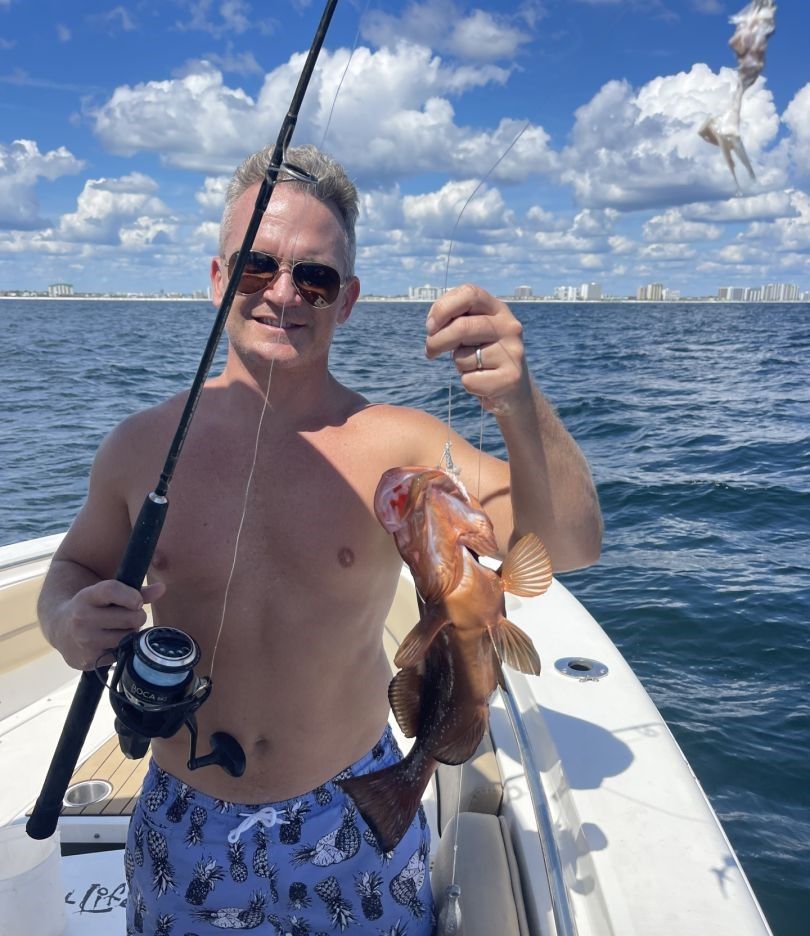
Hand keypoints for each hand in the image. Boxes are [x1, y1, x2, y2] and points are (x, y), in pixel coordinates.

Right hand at [57, 580, 165, 670]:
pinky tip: (110, 642)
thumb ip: (135, 591)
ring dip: (130, 634)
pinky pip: (121, 654)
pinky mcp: (88, 660)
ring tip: (120, 629)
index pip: (112, 591)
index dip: (131, 595)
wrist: (59, 628)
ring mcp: (84, 641)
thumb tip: (162, 588)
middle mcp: (82, 618)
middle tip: (128, 617)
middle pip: (129, 617)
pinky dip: (122, 649)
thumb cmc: (92, 607)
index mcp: (86, 597)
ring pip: (128, 637)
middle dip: (136, 616)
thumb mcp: (105, 595)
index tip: (137, 600)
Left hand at [425, 284, 531, 415]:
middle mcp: (509, 326)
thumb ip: (455, 322)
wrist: (513, 388)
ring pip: (464, 357)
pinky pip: (470, 380)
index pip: (469, 293)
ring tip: (474, 366)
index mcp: (498, 309)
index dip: (442, 308)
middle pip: (462, 327)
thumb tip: (432, 328)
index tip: (429, 327)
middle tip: (430, 352)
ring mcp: (512, 352)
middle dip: (437, 341)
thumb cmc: (483, 355)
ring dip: (458, 365)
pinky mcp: (510, 377)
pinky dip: (468, 384)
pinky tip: (483, 382)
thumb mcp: (472, 332)